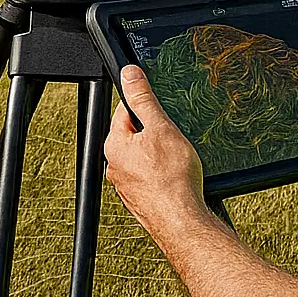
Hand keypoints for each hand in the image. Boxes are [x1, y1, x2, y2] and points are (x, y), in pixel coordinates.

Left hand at [104, 65, 210, 245]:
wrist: (183, 223)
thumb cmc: (172, 179)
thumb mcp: (161, 128)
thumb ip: (143, 99)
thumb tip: (129, 73)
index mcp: (114, 145)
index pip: (124, 111)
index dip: (145, 106)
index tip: (161, 111)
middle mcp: (114, 166)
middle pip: (135, 136)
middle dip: (154, 133)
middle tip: (174, 140)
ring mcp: (126, 186)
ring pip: (143, 159)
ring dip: (159, 156)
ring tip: (177, 162)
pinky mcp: (140, 201)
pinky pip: (151, 179)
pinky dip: (163, 176)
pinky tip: (176, 180)